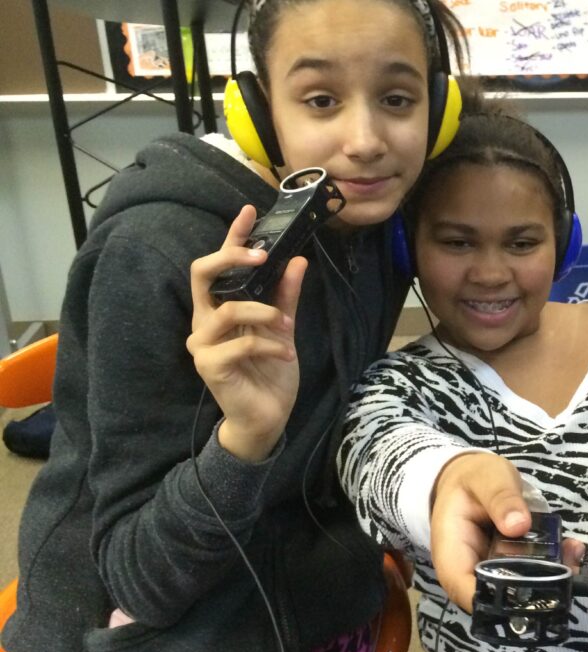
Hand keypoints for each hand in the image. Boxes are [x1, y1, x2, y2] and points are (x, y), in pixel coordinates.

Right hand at [186, 205, 307, 462]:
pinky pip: (240, 343)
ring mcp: (202, 344)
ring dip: (265, 314)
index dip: (232, 237)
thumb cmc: (270, 371)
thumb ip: (286, 296)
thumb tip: (298, 260)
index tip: (249, 211)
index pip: (218, 265)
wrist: (267, 417)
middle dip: (232, 258)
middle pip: (202, 274)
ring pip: (229, 308)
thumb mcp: (283, 328)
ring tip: (287, 329)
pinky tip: (284, 354)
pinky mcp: (209, 366)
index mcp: (219, 308)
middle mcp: (203, 321)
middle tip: (263, 256)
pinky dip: (268, 345)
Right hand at [430, 453, 585, 611]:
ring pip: (522, 587)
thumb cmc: (472, 479)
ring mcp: (495, 570)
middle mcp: (472, 571)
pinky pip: (534, 571)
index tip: (531, 591)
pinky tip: (572, 548)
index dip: (496, 601)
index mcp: (453, 555)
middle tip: (566, 570)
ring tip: (573, 555)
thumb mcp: (485, 479)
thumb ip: (500, 498)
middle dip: (535, 588)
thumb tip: (518, 526)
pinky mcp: (514, 564)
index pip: (467, 593)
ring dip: (552, 575)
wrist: (473, 479)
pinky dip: (555, 562)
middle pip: (499, 596)